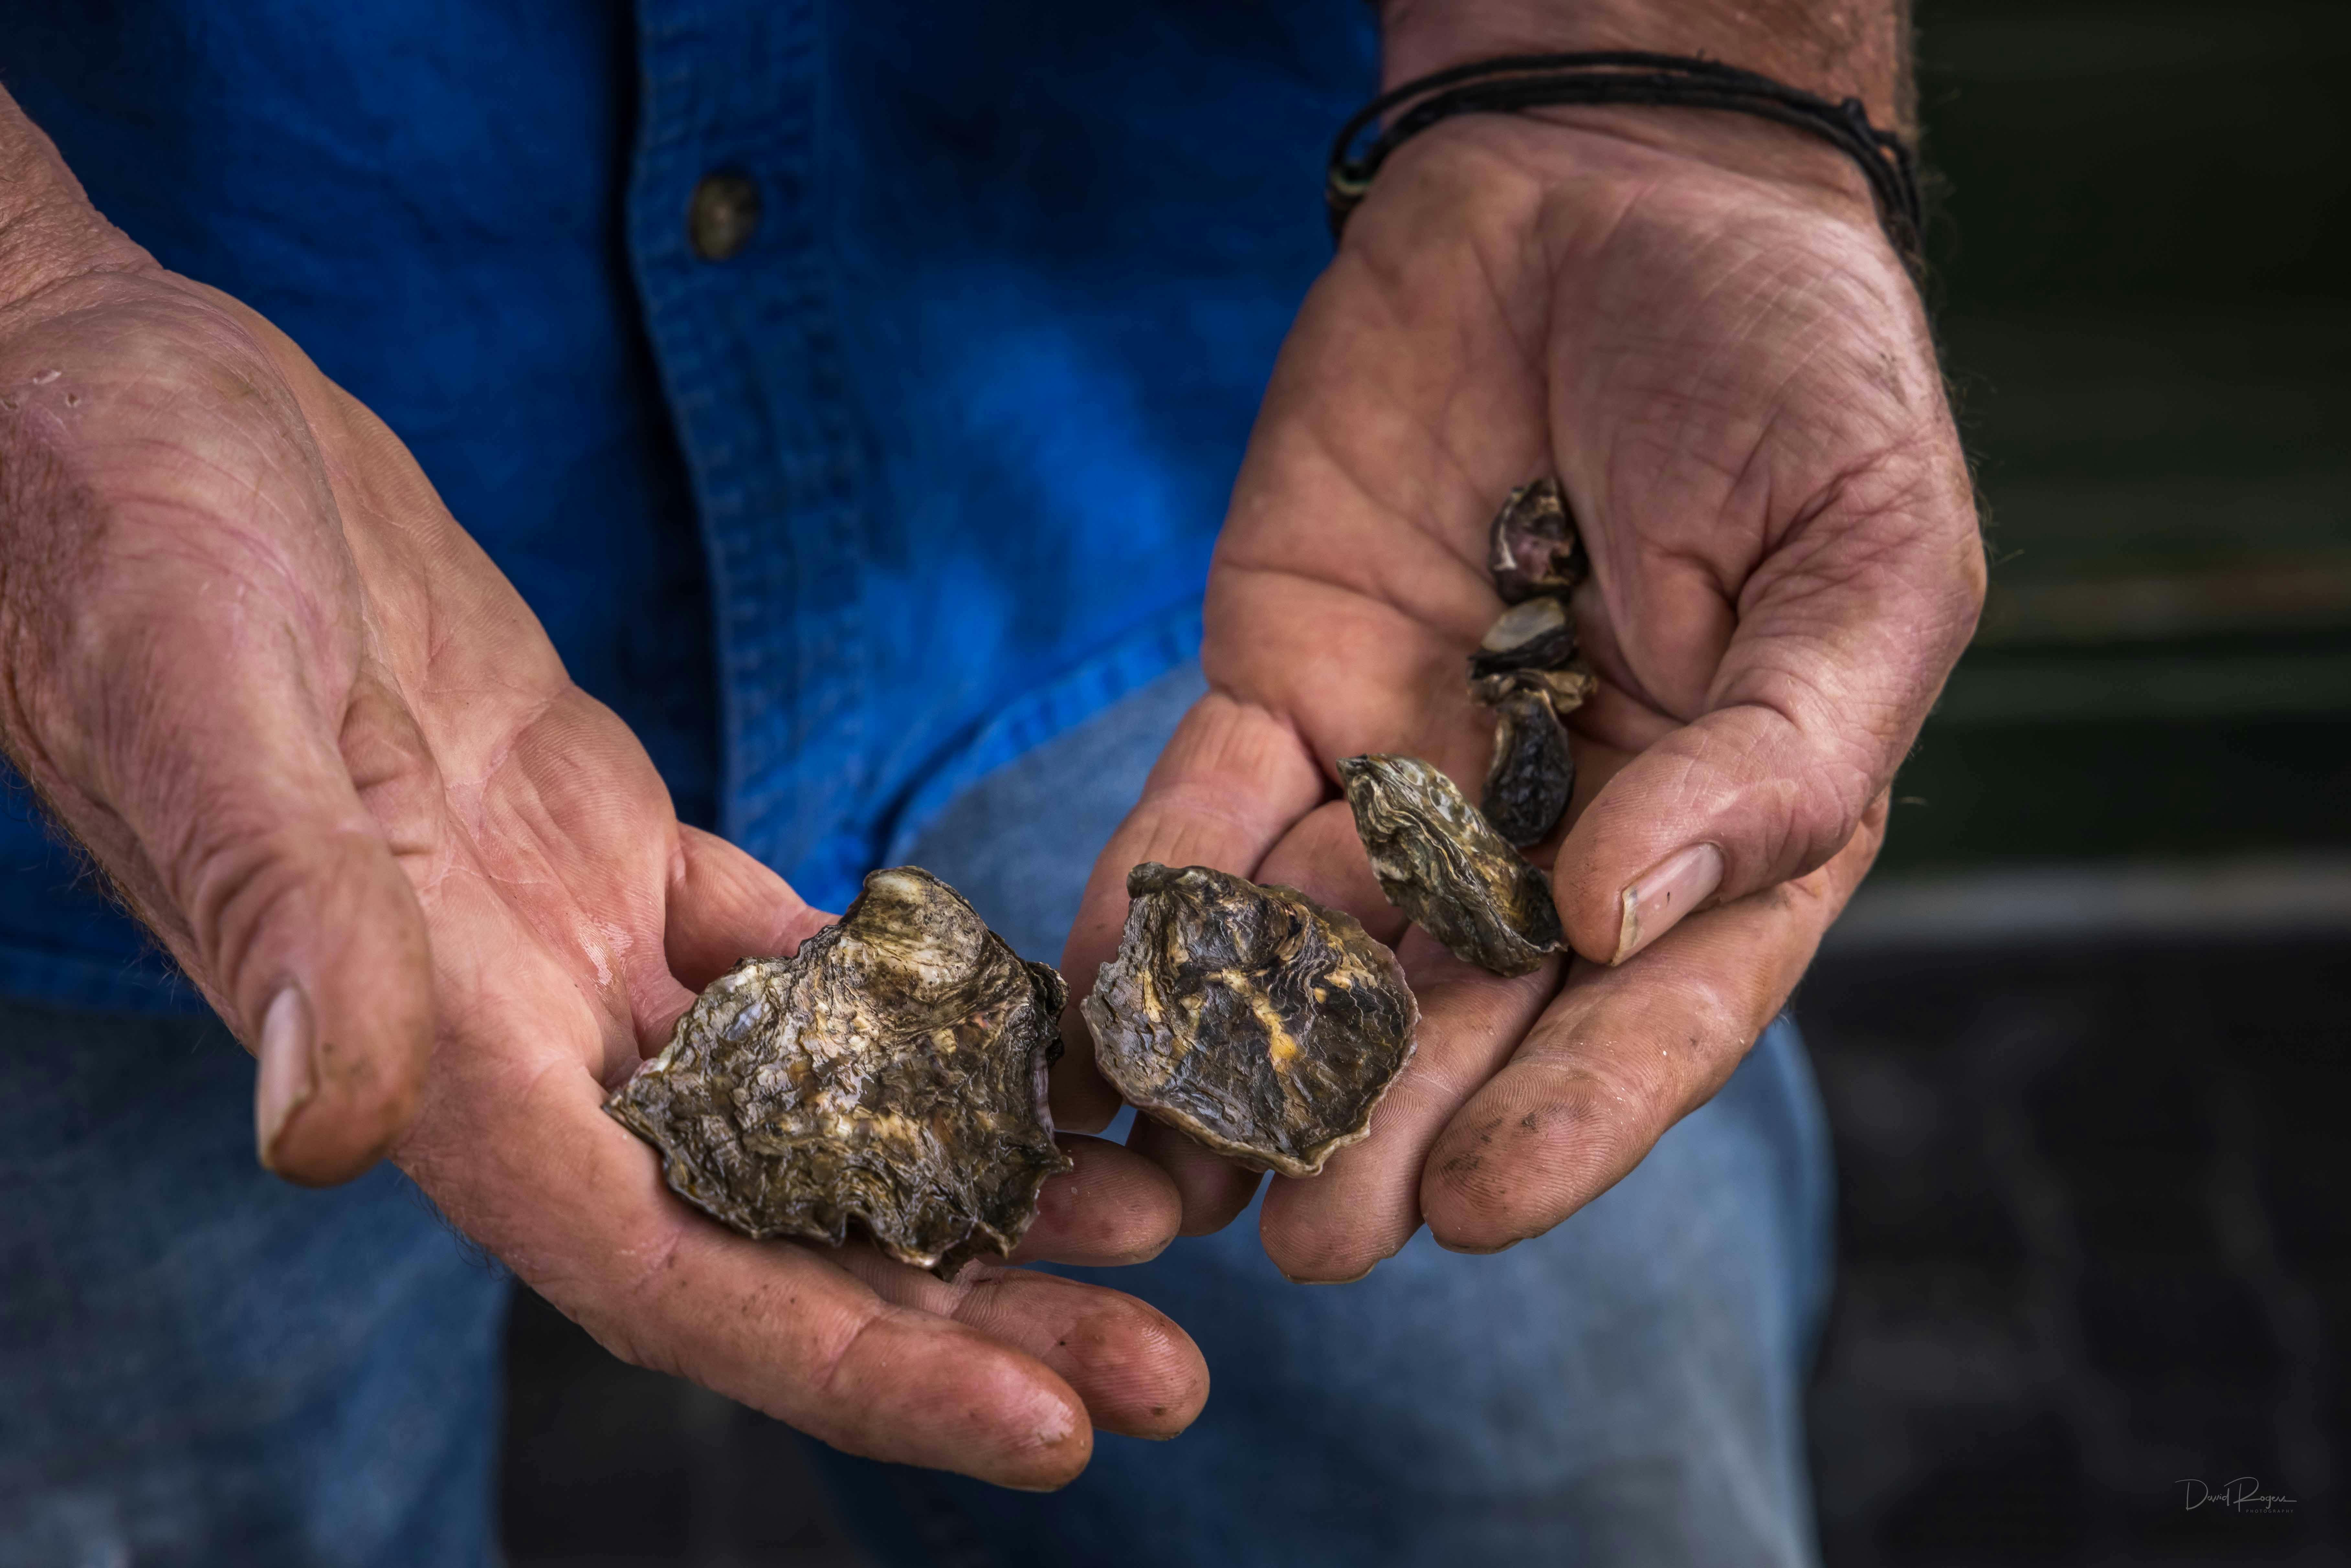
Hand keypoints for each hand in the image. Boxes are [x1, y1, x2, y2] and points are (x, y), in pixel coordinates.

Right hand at [0, 170, 1199, 1485]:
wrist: (125, 418)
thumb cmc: (116, 533)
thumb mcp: (200, 698)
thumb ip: (284, 915)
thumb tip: (328, 1128)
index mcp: (421, 1037)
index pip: (661, 1264)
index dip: (847, 1360)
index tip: (1041, 1427)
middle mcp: (504, 1026)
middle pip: (765, 1229)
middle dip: (960, 1314)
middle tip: (1161, 1375)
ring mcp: (558, 940)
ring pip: (797, 1113)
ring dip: (961, 1182)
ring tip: (1139, 1221)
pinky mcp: (594, 839)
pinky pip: (779, 959)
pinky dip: (901, 1009)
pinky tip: (1021, 1045)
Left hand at [1056, 113, 1982, 1275]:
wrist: (1613, 189)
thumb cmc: (1787, 373)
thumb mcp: (1860, 559)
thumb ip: (1775, 754)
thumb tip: (1621, 913)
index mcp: (1721, 821)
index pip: (1648, 1005)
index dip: (1571, 1113)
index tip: (1479, 1209)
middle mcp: (1554, 822)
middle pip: (1465, 1004)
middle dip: (1386, 1122)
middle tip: (1317, 1240)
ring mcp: (1408, 761)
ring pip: (1321, 941)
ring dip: (1247, 1054)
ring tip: (1178, 1174)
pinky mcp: (1283, 681)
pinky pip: (1212, 813)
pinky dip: (1160, 899)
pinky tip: (1109, 989)